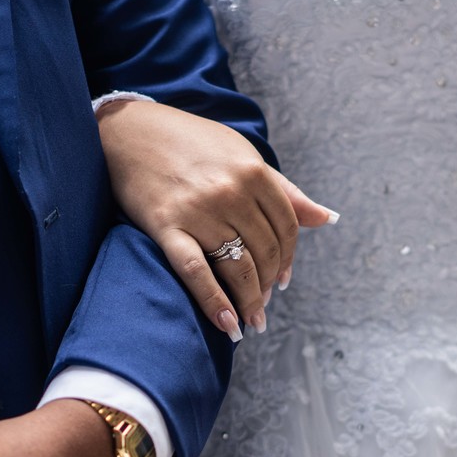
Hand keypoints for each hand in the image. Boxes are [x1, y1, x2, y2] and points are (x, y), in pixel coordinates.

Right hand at [97, 99, 337, 338]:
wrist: (129, 132)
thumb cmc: (190, 143)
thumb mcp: (242, 155)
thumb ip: (284, 191)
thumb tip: (327, 218)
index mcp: (253, 172)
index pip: (287, 228)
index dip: (288, 259)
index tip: (283, 279)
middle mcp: (231, 192)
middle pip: (265, 252)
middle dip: (269, 284)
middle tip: (264, 303)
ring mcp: (199, 211)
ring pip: (238, 268)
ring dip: (250, 301)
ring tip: (252, 321)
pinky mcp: (166, 227)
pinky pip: (197, 273)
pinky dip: (215, 303)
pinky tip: (228, 325)